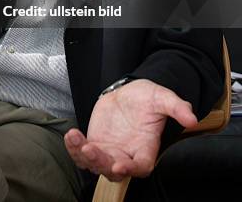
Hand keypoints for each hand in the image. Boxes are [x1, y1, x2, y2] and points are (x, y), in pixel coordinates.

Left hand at [64, 79, 196, 180]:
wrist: (129, 93)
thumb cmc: (148, 98)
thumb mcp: (163, 98)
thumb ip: (177, 107)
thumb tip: (191, 118)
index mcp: (145, 148)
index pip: (140, 166)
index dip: (131, 169)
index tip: (120, 165)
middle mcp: (126, 154)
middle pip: (114, 169)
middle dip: (102, 163)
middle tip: (91, 150)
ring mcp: (109, 151)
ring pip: (94, 164)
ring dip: (83, 156)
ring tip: (76, 139)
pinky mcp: (95, 143)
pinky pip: (82, 152)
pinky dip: (74, 147)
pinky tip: (71, 135)